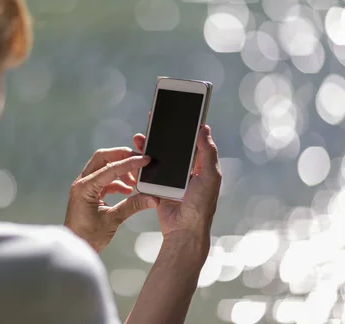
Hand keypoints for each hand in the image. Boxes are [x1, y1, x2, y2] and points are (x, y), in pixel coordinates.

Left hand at [64, 148, 159, 252]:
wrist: (76, 248)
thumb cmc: (88, 237)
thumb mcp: (113, 220)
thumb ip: (133, 206)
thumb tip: (152, 198)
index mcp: (85, 187)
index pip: (110, 168)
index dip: (130, 163)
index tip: (145, 159)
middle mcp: (82, 183)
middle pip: (103, 158)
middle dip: (122, 156)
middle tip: (139, 160)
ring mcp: (84, 187)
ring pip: (103, 166)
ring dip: (120, 170)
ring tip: (134, 181)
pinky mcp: (88, 192)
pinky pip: (104, 179)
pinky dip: (117, 181)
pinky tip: (128, 190)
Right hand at [133, 125, 221, 257]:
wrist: (184, 230)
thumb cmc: (201, 205)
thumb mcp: (210, 176)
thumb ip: (207, 152)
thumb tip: (204, 129)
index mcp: (202, 166)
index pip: (194, 142)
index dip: (186, 128)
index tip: (177, 114)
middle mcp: (187, 171)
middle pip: (173, 147)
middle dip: (163, 135)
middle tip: (153, 121)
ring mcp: (171, 178)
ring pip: (158, 157)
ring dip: (148, 146)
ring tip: (139, 137)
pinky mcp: (157, 186)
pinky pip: (148, 171)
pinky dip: (141, 162)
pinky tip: (135, 153)